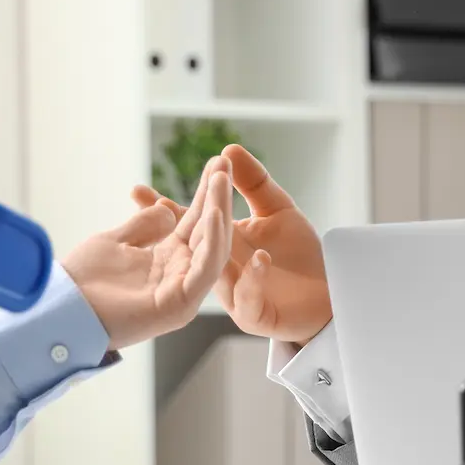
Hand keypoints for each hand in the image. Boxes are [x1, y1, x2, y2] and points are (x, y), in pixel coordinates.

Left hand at [63, 157, 232, 349]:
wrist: (62, 310)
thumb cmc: (83, 282)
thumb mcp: (115, 242)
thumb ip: (143, 226)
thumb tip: (167, 209)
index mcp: (168, 262)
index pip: (195, 222)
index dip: (205, 193)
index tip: (215, 163)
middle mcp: (180, 276)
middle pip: (209, 232)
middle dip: (218, 196)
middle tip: (225, 163)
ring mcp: (183, 292)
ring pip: (213, 247)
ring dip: (219, 211)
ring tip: (221, 178)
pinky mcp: (181, 304)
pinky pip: (205, 269)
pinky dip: (212, 241)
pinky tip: (213, 212)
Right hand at [135, 144, 332, 346]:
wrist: (328, 297)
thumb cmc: (300, 255)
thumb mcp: (278, 209)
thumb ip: (254, 182)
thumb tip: (228, 148)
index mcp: (221, 244)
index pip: (188, 221)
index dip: (163, 207)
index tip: (136, 190)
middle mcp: (220, 269)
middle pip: (193, 246)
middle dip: (173, 224)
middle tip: (155, 204)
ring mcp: (235, 295)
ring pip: (215, 274)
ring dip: (212, 246)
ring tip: (215, 215)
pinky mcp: (256, 316)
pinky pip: (248, 300)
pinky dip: (252, 279)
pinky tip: (260, 258)